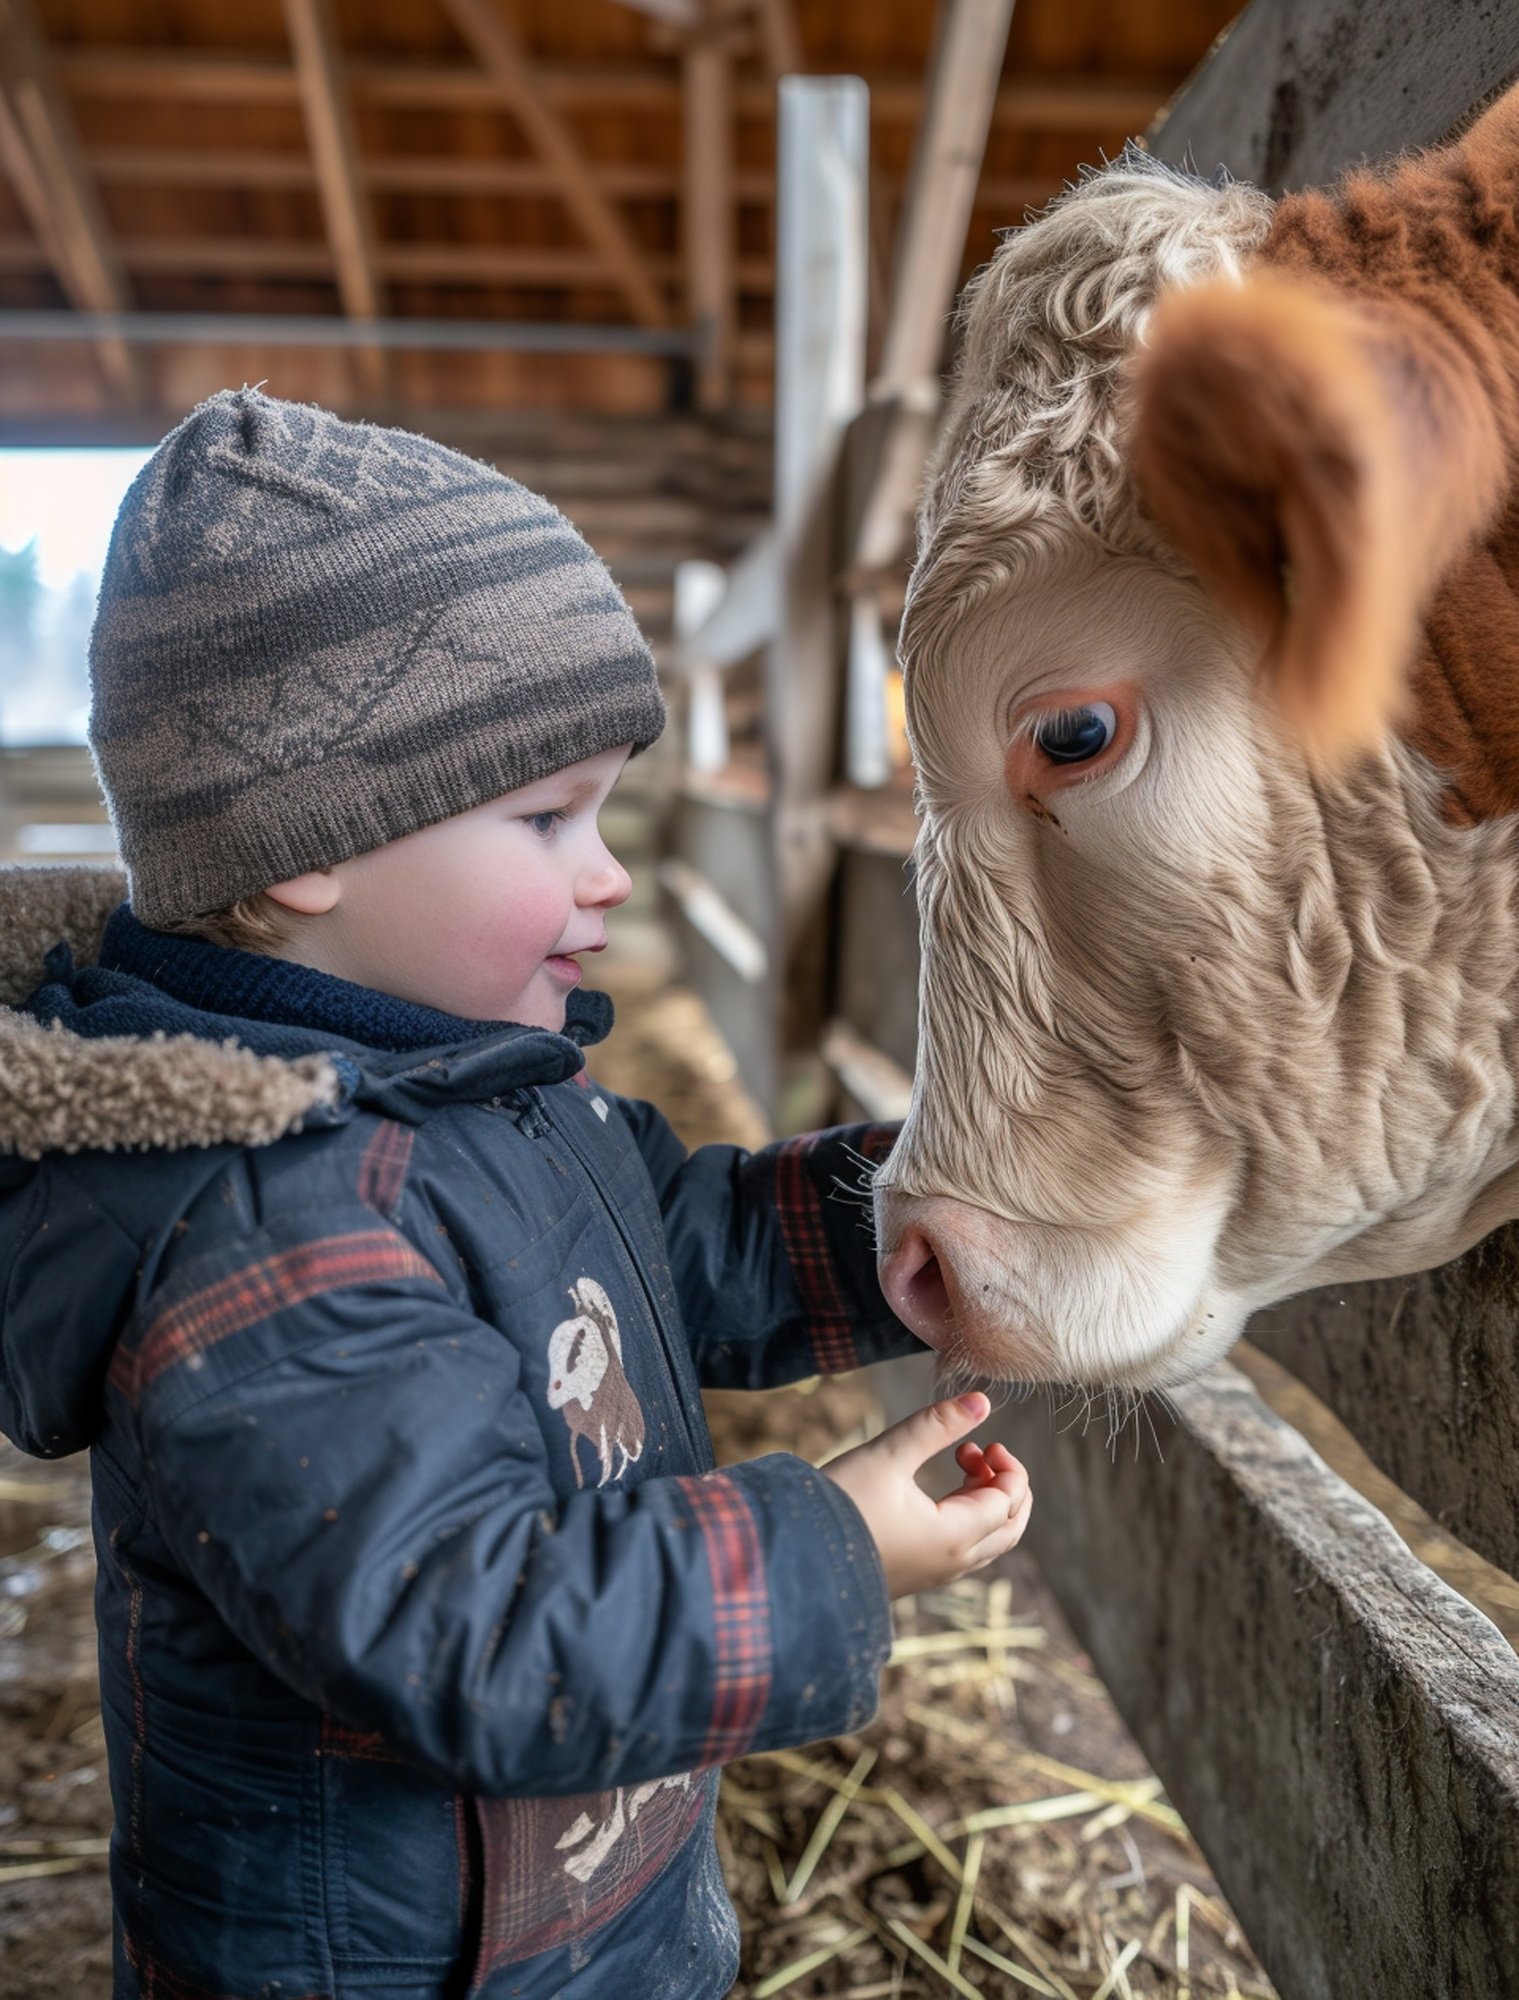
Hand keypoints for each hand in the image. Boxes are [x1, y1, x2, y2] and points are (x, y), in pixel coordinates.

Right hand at [822, 1392, 1031, 1598]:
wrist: (793, 1557)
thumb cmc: (839, 1504)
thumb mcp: (887, 1454)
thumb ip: (936, 1425)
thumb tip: (982, 1400)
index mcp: (954, 1537)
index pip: (1008, 1503)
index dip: (1008, 1467)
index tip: (984, 1440)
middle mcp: (951, 1563)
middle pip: (1008, 1529)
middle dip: (1006, 1486)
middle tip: (981, 1452)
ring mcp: (932, 1574)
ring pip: (987, 1542)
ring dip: (985, 1500)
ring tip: (958, 1461)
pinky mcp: (914, 1574)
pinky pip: (961, 1550)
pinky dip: (966, 1517)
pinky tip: (935, 1492)